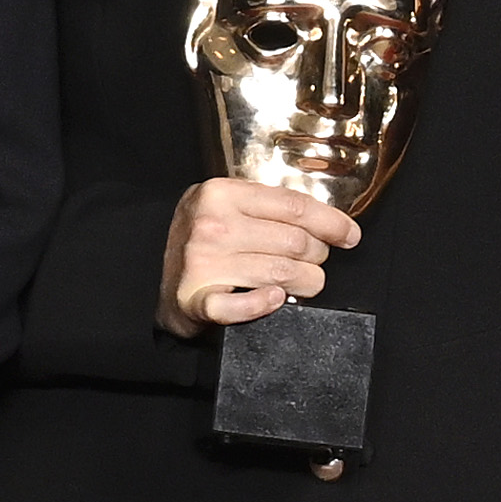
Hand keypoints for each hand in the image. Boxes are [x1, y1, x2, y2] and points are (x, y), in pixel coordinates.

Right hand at [155, 175, 365, 335]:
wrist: (150, 279)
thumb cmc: (200, 243)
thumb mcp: (223, 207)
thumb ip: (265, 207)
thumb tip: (328, 224)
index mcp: (222, 194)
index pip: (294, 206)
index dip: (331, 222)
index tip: (350, 235)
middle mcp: (213, 225)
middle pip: (294, 241)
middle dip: (317, 256)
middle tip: (315, 263)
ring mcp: (204, 263)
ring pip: (282, 273)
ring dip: (305, 283)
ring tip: (304, 283)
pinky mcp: (197, 300)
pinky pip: (244, 307)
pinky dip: (265, 305)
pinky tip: (275, 300)